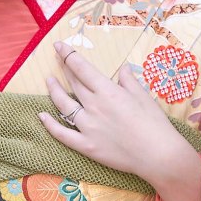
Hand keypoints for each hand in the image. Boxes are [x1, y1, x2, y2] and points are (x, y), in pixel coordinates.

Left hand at [38, 41, 185, 183]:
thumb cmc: (154, 123)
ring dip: (54, 91)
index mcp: (107, 91)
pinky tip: (42, 116)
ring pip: (63, 106)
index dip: (68, 55)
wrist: (158, 155)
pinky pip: (62, 134)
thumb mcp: (143, 95)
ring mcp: (87, 127)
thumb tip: (122, 68)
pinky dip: (50, 124)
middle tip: (57, 60)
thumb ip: (128, 80)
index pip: (82, 68)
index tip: (59, 46)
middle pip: (73, 84)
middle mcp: (93, 106)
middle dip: (63, 69)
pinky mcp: (86, 146)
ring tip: (49, 81)